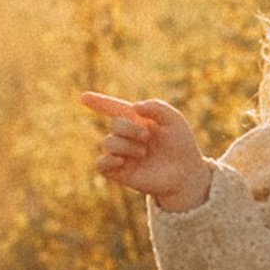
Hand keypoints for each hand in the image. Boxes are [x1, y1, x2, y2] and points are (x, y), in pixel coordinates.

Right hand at [80, 92, 212, 211]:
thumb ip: (156, 106)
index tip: (83, 96)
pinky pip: (101, 164)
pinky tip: (122, 160)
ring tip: (144, 152)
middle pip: (115, 124)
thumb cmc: (181, 145)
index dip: (98, 102)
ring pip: (108, 142)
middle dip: (130, 128)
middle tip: (148, 137)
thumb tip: (134, 107)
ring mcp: (121, 154)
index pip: (112, 108)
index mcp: (136, 120)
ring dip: (127, 145)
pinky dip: (108, 160)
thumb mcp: (174, 119)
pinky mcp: (119, 172)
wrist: (186, 173)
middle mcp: (126, 136)